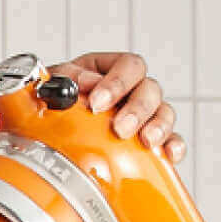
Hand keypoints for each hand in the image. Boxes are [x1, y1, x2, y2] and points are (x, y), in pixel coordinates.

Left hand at [55, 52, 182, 160]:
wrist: (47, 128)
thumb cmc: (53, 101)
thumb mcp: (55, 83)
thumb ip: (70, 78)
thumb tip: (89, 83)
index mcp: (111, 69)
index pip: (129, 66)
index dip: (118, 83)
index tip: (97, 103)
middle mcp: (133, 89)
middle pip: (151, 90)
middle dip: (137, 110)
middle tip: (120, 129)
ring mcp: (145, 114)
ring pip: (165, 113)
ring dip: (159, 127)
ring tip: (146, 142)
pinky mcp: (151, 140)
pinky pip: (171, 140)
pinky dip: (174, 146)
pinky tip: (168, 155)